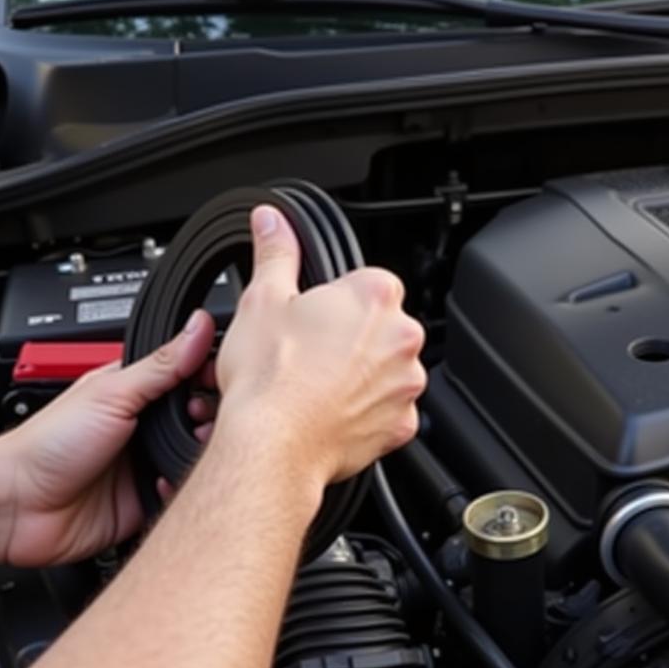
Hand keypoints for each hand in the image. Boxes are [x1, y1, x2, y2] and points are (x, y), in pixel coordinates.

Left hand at [0, 313, 215, 567]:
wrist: (17, 504)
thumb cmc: (46, 444)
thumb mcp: (111, 393)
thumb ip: (160, 364)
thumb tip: (197, 326)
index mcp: (134, 393)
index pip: (187, 377)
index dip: (209, 378)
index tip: (223, 380)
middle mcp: (142, 428)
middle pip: (197, 420)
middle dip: (209, 421)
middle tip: (201, 420)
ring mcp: (144, 466)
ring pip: (193, 460)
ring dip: (198, 458)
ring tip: (193, 452)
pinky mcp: (145, 502)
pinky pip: (180, 499)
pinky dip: (182, 494)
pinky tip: (170, 485)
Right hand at [212, 205, 426, 486]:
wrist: (273, 445)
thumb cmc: (269, 379)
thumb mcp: (262, 300)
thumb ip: (275, 253)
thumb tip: (272, 221)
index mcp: (375, 296)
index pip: (369, 284)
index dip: (337, 302)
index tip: (316, 320)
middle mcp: (402, 338)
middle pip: (382, 328)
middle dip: (353, 338)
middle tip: (311, 356)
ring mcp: (406, 384)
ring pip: (388, 371)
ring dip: (363, 376)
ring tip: (319, 387)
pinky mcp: (402, 425)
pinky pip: (389, 412)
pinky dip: (368, 414)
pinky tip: (333, 413)